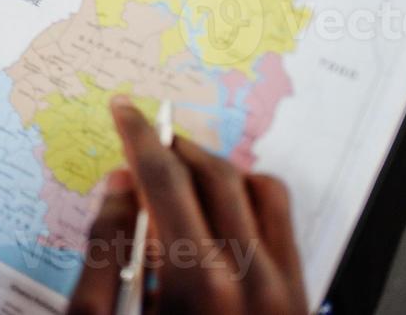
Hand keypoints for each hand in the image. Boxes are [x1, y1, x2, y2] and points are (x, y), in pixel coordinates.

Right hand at [67, 97, 308, 314]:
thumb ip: (104, 248)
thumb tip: (121, 182)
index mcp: (195, 281)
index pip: (165, 177)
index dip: (139, 135)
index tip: (125, 109)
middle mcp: (251, 278)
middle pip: (213, 172)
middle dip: (173, 145)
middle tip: (145, 137)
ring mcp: (286, 289)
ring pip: (258, 186)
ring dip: (216, 167)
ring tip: (181, 172)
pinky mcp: (301, 300)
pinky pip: (283, 220)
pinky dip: (251, 196)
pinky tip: (218, 210)